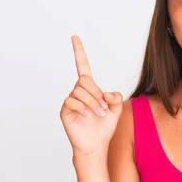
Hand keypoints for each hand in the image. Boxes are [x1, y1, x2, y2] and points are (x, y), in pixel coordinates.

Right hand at [59, 35, 122, 157]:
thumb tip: (106, 93)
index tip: (74, 37)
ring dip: (93, 103)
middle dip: (96, 93)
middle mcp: (78, 91)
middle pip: (85, 80)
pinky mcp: (65, 110)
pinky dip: (83, 108)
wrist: (96, 144)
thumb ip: (115, 97)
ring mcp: (70, 100)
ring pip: (80, 91)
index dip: (79, 52)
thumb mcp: (116, 109)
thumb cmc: (104, 126)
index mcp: (90, 88)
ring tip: (98, 114)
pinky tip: (88, 116)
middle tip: (103, 108)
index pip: (82, 66)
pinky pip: (72, 101)